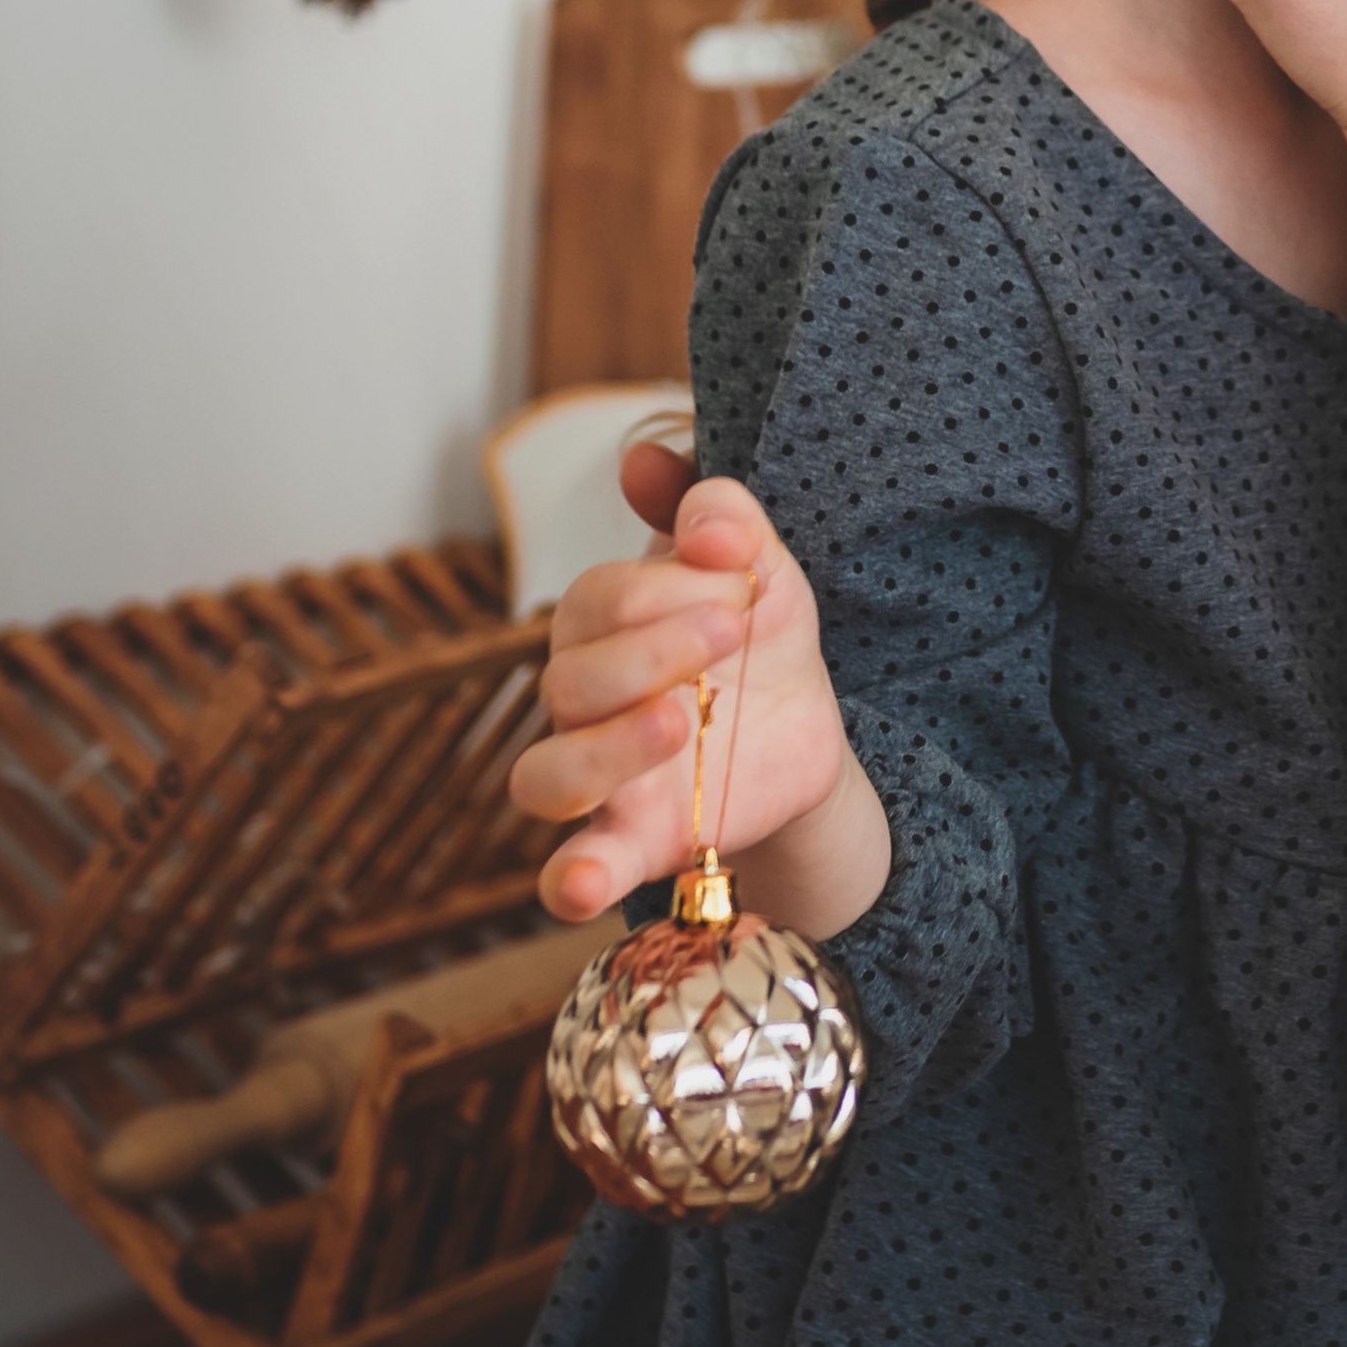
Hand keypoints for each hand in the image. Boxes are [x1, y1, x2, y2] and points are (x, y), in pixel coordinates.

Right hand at [509, 475, 887, 936]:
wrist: (802, 728)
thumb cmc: (757, 632)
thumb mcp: (755, 563)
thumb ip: (713, 511)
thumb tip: (643, 461)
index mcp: (597, 622)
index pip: (599, 600)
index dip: (667, 584)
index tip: (743, 579)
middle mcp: (577, 700)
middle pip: (569, 680)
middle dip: (651, 650)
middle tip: (733, 631)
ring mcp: (596, 778)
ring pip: (545, 776)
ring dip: (606, 749)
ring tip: (677, 720)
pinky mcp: (628, 843)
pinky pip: (567, 872)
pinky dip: (568, 880)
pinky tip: (583, 885)